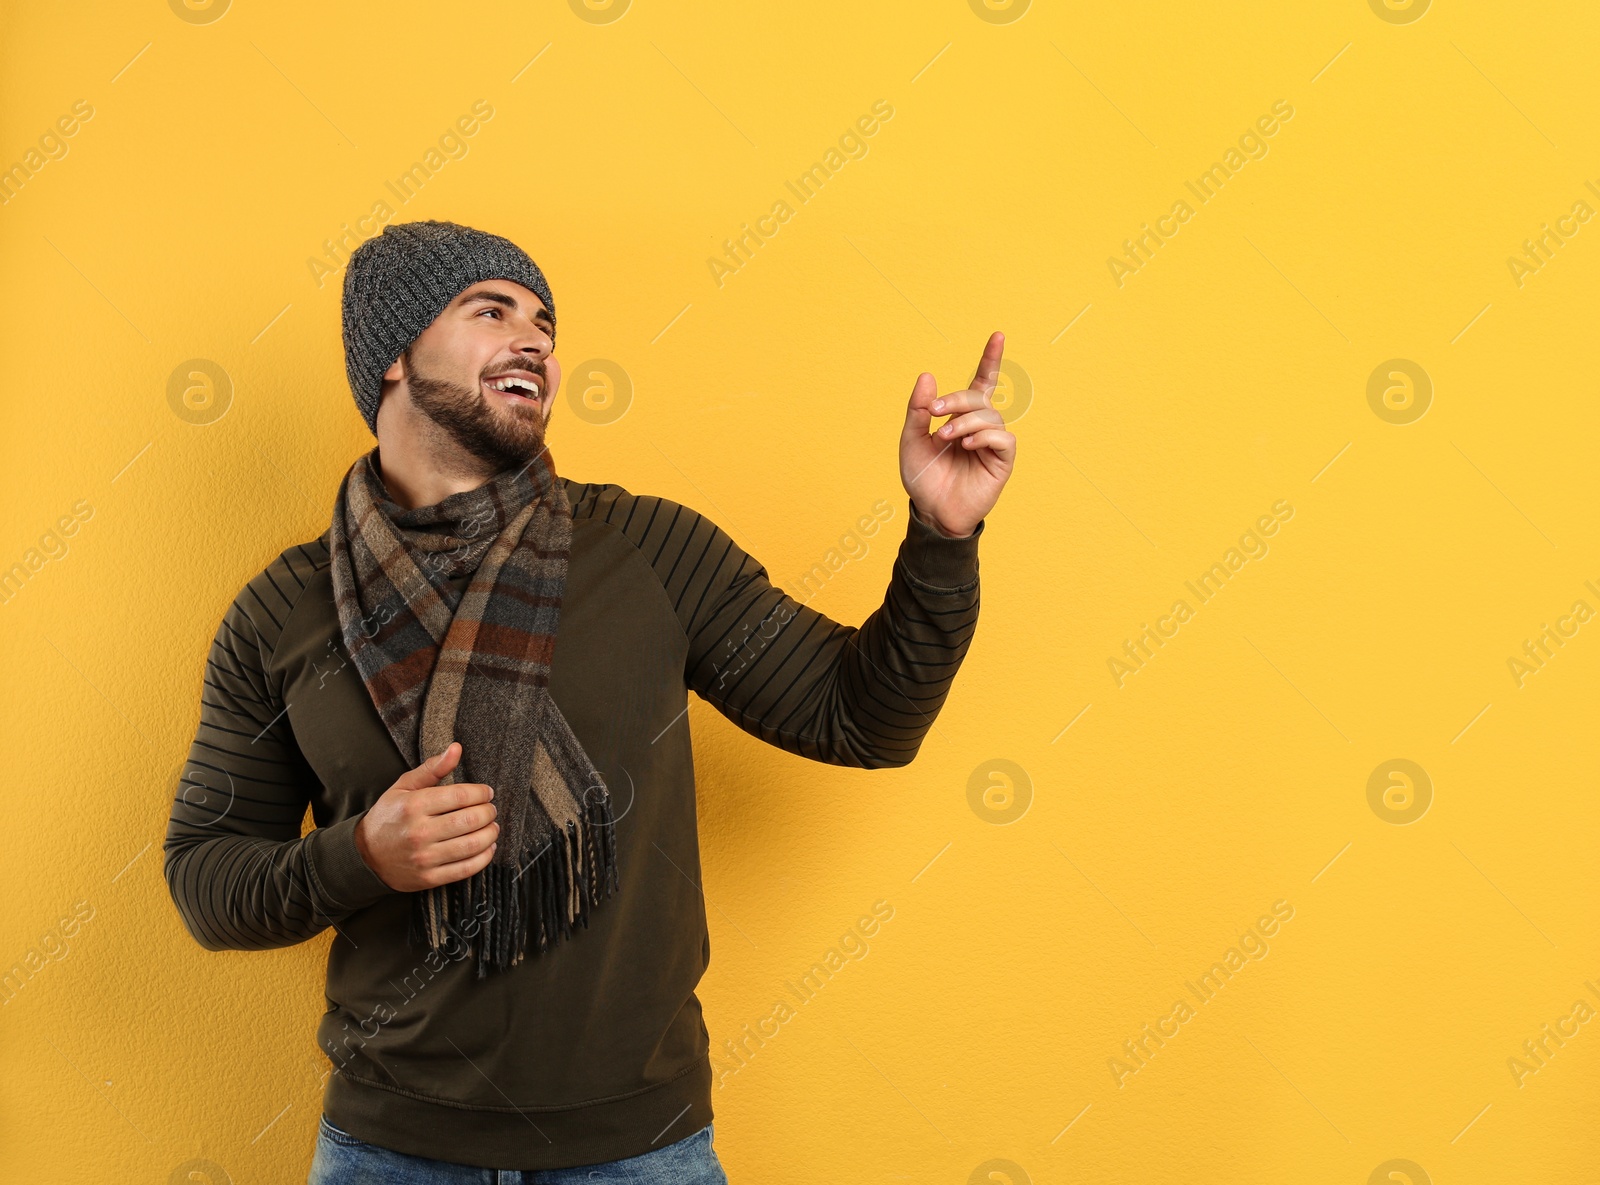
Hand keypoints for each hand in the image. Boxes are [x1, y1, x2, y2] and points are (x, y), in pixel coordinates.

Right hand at [353, 742, 498, 891]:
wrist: (365, 856)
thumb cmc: (389, 816)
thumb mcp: (404, 787)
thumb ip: (432, 768)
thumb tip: (456, 748)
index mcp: (414, 805)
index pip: (461, 796)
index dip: (482, 793)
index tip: (487, 793)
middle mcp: (419, 832)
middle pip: (470, 820)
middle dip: (489, 812)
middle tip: (491, 810)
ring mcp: (425, 857)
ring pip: (472, 845)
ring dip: (490, 834)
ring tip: (492, 827)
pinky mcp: (429, 878)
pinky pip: (466, 869)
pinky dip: (484, 857)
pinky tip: (487, 848)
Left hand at [899, 331, 1016, 537]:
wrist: (930, 511)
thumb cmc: (923, 478)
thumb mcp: (911, 439)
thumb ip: (918, 409)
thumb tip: (928, 375)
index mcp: (961, 418)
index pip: (981, 383)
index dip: (990, 360)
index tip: (998, 335)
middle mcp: (980, 427)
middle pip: (978, 397)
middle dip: (956, 399)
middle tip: (935, 413)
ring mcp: (992, 443)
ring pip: (989, 416)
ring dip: (964, 422)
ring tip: (945, 438)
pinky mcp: (1001, 462)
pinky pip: (1003, 438)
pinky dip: (984, 436)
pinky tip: (967, 446)